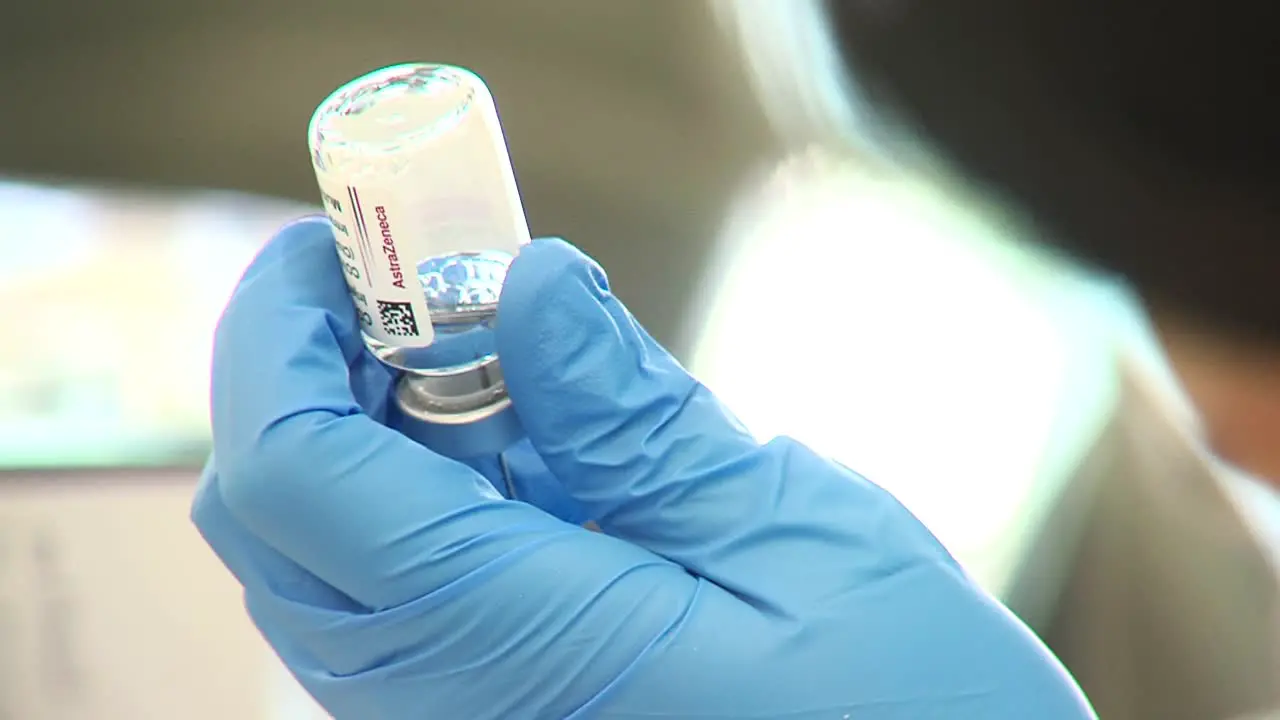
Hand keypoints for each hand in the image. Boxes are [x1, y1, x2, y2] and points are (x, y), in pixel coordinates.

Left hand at [192, 217, 1093, 718]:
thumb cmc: (906, 713)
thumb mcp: (793, 540)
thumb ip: (638, 420)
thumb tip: (530, 282)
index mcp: (512, 648)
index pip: (292, 478)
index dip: (276, 338)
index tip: (329, 242)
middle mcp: (445, 707)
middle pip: (273, 521)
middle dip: (309, 374)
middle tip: (413, 283)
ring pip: (322, 561)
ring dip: (366, 432)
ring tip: (487, 355)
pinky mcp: (492, 718)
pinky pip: (394, 599)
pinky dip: (420, 496)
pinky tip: (527, 449)